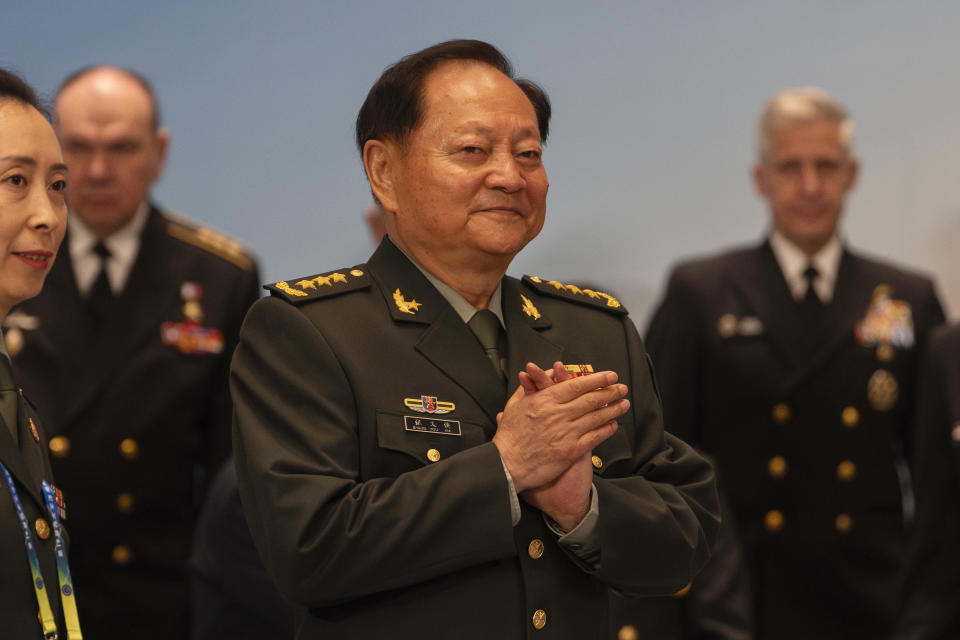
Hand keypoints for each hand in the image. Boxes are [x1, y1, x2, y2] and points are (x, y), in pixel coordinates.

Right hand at [492, 361, 627, 496]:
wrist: (506, 464)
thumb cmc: (510, 435)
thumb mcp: (516, 403)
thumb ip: (533, 385)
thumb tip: (549, 372)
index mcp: (545, 400)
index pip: (578, 385)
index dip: (598, 379)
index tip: (610, 376)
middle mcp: (558, 414)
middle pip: (591, 399)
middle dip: (611, 392)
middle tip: (622, 388)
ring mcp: (566, 432)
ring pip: (596, 417)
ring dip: (613, 409)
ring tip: (624, 404)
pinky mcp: (571, 450)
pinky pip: (594, 437)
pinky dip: (606, 430)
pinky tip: (613, 425)